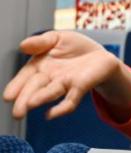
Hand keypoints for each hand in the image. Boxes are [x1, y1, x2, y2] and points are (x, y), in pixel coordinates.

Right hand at [3, 31, 130, 119]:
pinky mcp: (80, 87)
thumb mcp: (58, 38)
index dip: (16, 86)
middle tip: (16, 112)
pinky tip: (51, 114)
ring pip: (51, 92)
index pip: (25, 76)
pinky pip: (70, 99)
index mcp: (40, 66)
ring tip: (29, 105)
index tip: (8, 97)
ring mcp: (65, 84)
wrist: (100, 55)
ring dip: (41, 99)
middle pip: (35, 88)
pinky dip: (61, 108)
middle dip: (24, 99)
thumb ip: (41, 41)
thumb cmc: (76, 48)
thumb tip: (23, 45)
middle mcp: (50, 78)